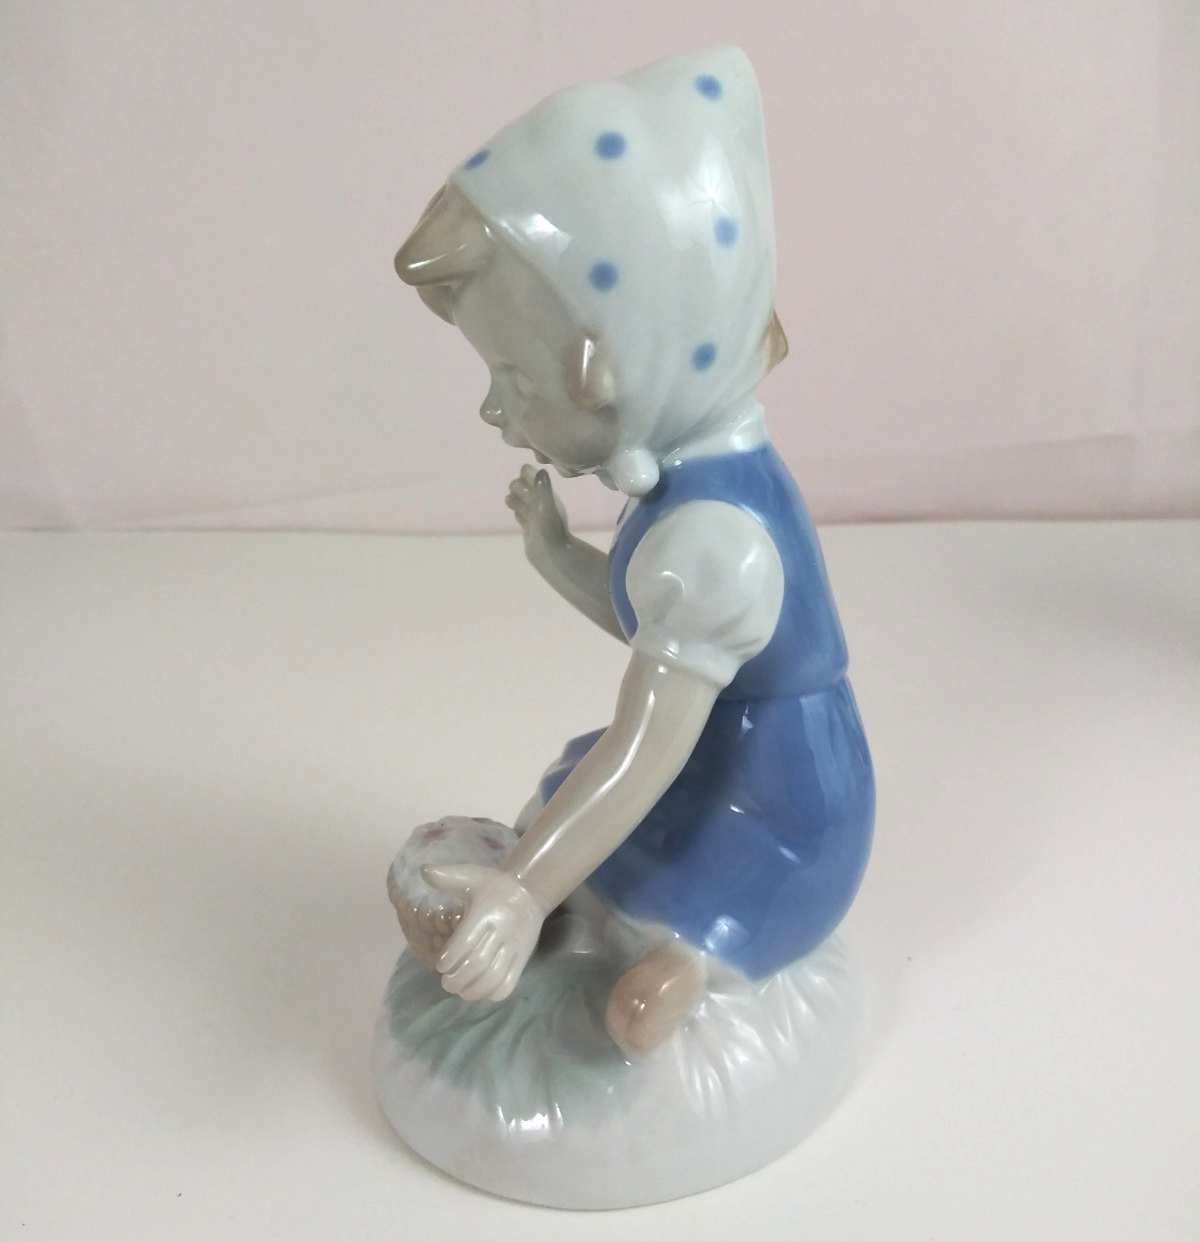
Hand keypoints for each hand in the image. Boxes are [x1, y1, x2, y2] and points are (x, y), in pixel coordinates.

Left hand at [421, 863, 543, 1001]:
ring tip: (460, 989)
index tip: (441, 964)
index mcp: (486, 911)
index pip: (467, 941)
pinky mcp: (522, 959)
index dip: (451, 957)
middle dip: (458, 978)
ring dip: (473, 990)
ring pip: (494, 978)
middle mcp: (502, 931)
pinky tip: (480, 989)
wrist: (529, 893)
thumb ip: (446, 876)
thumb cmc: (493, 886)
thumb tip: (423, 871)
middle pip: (479, 963)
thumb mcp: (471, 875)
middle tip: (446, 982)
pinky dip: (491, 993)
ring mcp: (514, 947)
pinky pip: (508, 984)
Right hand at [505, 465, 568, 567]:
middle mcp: (540, 501)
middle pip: (520, 485)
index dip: (523, 475)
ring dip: (514, 499)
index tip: (522, 485)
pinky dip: (516, 511)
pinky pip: (519, 512)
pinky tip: (519, 517)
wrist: (552, 556)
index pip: (529, 473)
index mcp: (545, 492)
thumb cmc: (550, 530)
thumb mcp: (546, 507)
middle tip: (520, 500)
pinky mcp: (529, 526)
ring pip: (518, 498)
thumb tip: (540, 470)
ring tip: (516, 507)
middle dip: (516, 488)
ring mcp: (534, 513)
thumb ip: (543, 489)